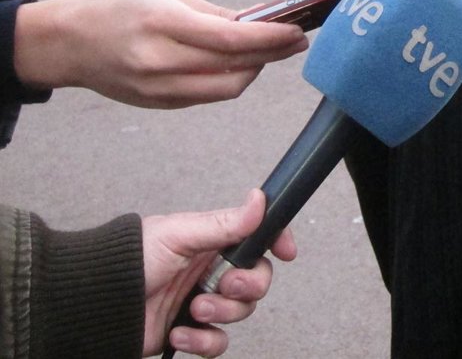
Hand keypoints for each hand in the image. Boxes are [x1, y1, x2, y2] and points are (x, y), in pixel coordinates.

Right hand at [13, 0, 307, 106]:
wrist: (72, 43)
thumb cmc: (123, 11)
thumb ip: (217, 14)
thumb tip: (262, 20)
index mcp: (162, 25)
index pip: (229, 39)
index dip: (269, 38)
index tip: (295, 31)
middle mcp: (160, 61)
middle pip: (234, 68)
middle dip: (272, 55)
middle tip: (295, 41)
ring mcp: (159, 89)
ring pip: (226, 88)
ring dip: (256, 70)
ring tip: (273, 52)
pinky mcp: (159, 104)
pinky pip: (209, 95)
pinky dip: (231, 80)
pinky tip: (243, 64)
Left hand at [142, 189, 296, 356]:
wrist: (94, 304)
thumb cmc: (128, 260)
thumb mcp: (178, 234)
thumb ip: (223, 223)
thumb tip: (259, 199)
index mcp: (212, 240)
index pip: (258, 236)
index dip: (277, 241)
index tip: (287, 252)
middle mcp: (212, 270)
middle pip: (258, 278)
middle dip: (248, 284)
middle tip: (224, 284)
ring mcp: (203, 301)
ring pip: (242, 311)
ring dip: (221, 313)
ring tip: (193, 309)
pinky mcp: (191, 331)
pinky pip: (218, 342)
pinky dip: (203, 340)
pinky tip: (180, 332)